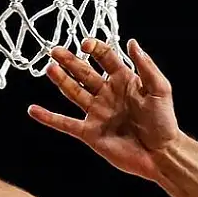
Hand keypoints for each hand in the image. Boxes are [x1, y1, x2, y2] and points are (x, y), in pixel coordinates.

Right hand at [28, 39, 178, 179]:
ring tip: (49, 68)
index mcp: (124, 80)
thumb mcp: (159, 89)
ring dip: (60, 80)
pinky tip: (33, 110)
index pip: (105, 58)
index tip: (86, 44)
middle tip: (54, 50)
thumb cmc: (164, 121)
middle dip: (69, 60)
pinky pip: (65, 123)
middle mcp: (107, 93)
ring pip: (73, 92)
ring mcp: (97, 112)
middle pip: (84, 72)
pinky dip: (48, 118)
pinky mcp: (89, 132)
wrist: (160, 154)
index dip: (95, 48)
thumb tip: (131, 42)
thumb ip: (145, 65)